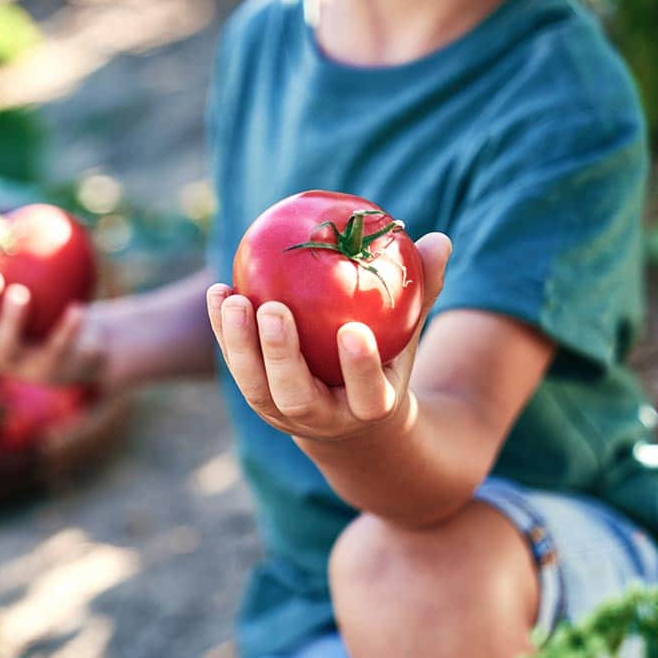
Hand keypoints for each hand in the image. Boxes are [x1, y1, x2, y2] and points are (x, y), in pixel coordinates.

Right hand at [0, 259, 104, 385]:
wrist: (87, 344)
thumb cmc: (50, 301)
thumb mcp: (33, 276)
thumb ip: (9, 251)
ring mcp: (20, 366)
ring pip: (8, 347)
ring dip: (10, 320)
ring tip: (21, 293)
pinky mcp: (52, 372)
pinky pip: (58, 350)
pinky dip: (66, 330)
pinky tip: (76, 308)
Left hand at [205, 233, 451, 441]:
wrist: (350, 415)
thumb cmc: (386, 356)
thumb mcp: (409, 330)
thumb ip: (424, 289)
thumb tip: (440, 239)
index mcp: (369, 407)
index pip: (367, 394)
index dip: (359, 367)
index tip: (352, 331)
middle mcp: (323, 418)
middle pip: (296, 395)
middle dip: (281, 355)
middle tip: (273, 309)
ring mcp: (283, 414)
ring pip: (255, 387)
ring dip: (240, 344)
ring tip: (235, 299)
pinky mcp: (256, 398)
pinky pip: (235, 365)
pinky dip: (223, 332)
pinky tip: (218, 292)